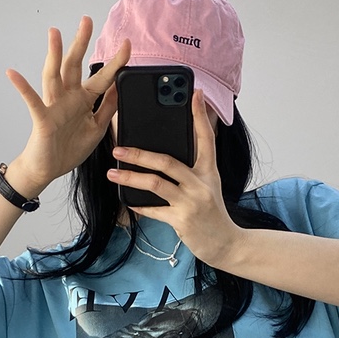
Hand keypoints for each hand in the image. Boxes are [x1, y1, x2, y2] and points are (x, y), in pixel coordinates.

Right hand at [5, 18, 129, 191]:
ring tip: (54, 33)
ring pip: (54, 75)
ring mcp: (54, 106)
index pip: (102, 77)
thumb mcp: (97, 128)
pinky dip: (22, 87)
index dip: (115, 62)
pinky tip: (13, 74)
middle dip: (81, 43)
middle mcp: (68, 98)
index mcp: (83, 101)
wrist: (48, 169)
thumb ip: (108, 108)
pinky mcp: (42, 119)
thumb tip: (119, 87)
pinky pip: (32, 101)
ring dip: (53, 54)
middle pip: (75, 66)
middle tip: (87, 20)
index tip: (127, 45)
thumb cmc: (68, 149)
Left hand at [106, 90, 244, 269]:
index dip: (200, 115)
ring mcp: (191, 202)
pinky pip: (154, 210)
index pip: (206, 138)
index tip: (194, 94)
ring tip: (113, 173)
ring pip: (155, 184)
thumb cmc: (212, 212)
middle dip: (139, 153)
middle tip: (118, 148)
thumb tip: (169, 151)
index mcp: (208, 171)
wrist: (225, 243)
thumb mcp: (209, 184)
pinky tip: (127, 199)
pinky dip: (140, 205)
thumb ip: (194, 166)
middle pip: (167, 161)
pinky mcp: (182, 221)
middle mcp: (200, 183)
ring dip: (131, 177)